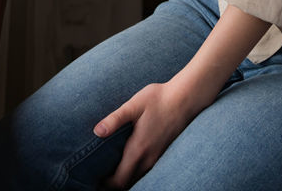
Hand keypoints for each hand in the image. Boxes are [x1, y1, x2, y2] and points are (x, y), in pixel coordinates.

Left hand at [93, 79, 209, 188]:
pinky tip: (129, 160)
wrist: (185, 98)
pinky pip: (147, 170)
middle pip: (129, 183)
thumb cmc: (158, 99)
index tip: (96, 177)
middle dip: (114, 183)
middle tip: (100, 175)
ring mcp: (158, 157)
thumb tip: (97, 132)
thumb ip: (115, 119)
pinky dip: (135, 172)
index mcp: (139, 150)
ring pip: (139, 178)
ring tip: (111, 169)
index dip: (106, 184)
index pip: (120, 180)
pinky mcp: (163, 153)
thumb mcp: (134, 105)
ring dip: (125, 178)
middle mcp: (149, 159)